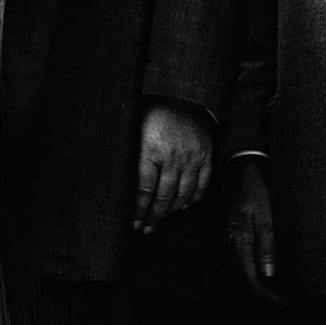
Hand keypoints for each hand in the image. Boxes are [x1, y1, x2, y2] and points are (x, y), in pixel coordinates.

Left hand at [134, 99, 212, 233]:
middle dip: (154, 216)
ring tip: (162, 220)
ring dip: (171, 212)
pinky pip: (202, 185)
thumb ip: (131, 158)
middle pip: (163, 196)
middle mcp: (173, 156)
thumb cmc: (152, 114)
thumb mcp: (134, 132)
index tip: (134, 221)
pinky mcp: (206, 156)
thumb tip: (120, 186)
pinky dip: (193, 199)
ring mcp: (192, 157)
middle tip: (147, 228)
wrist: (181, 96)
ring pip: (183, 194)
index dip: (138, 209)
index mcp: (150, 150)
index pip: (144, 190)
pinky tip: (183, 206)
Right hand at [224, 157, 281, 302]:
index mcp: (239, 241)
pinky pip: (242, 261)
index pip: (251, 278)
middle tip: (285, 298)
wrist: (243, 173)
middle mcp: (231, 244)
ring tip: (279, 289)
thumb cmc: (256, 191)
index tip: (284, 300)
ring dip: (259, 284)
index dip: (268, 293)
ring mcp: (230, 241)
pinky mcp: (234, 236)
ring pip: (243, 271)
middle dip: (264, 292)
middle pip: (245, 279)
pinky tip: (267, 271)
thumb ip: (267, 246)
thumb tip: (268, 273)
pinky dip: (254, 271)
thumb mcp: (267, 217)